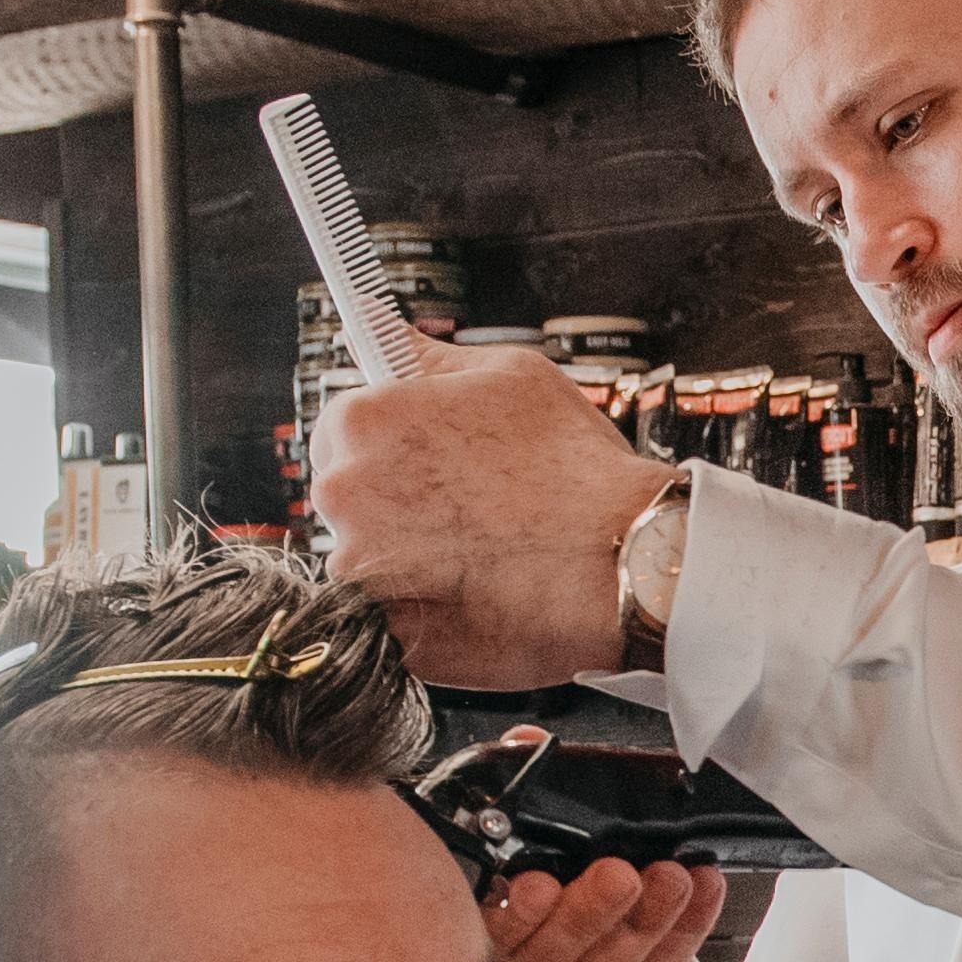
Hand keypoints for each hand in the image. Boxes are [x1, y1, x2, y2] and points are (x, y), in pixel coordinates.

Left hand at [312, 339, 679, 689]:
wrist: (618, 561)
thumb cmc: (571, 465)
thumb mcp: (509, 375)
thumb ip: (431, 357)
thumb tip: (379, 330)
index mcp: (362, 421)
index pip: (343, 426)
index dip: (391, 439)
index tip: (428, 453)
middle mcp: (343, 493)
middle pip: (349, 493)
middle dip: (395, 497)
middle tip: (469, 503)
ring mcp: (358, 569)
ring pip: (368, 558)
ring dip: (409, 555)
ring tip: (485, 550)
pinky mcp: (383, 630)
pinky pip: (390, 617)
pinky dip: (426, 608)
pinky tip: (480, 591)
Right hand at [490, 853, 736, 961]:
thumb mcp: (544, 924)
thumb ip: (543, 895)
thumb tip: (568, 846)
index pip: (482, 956)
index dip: (512, 921)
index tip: (538, 883)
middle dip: (581, 919)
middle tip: (617, 876)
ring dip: (640, 925)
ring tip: (669, 879)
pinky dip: (683, 936)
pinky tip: (701, 894)